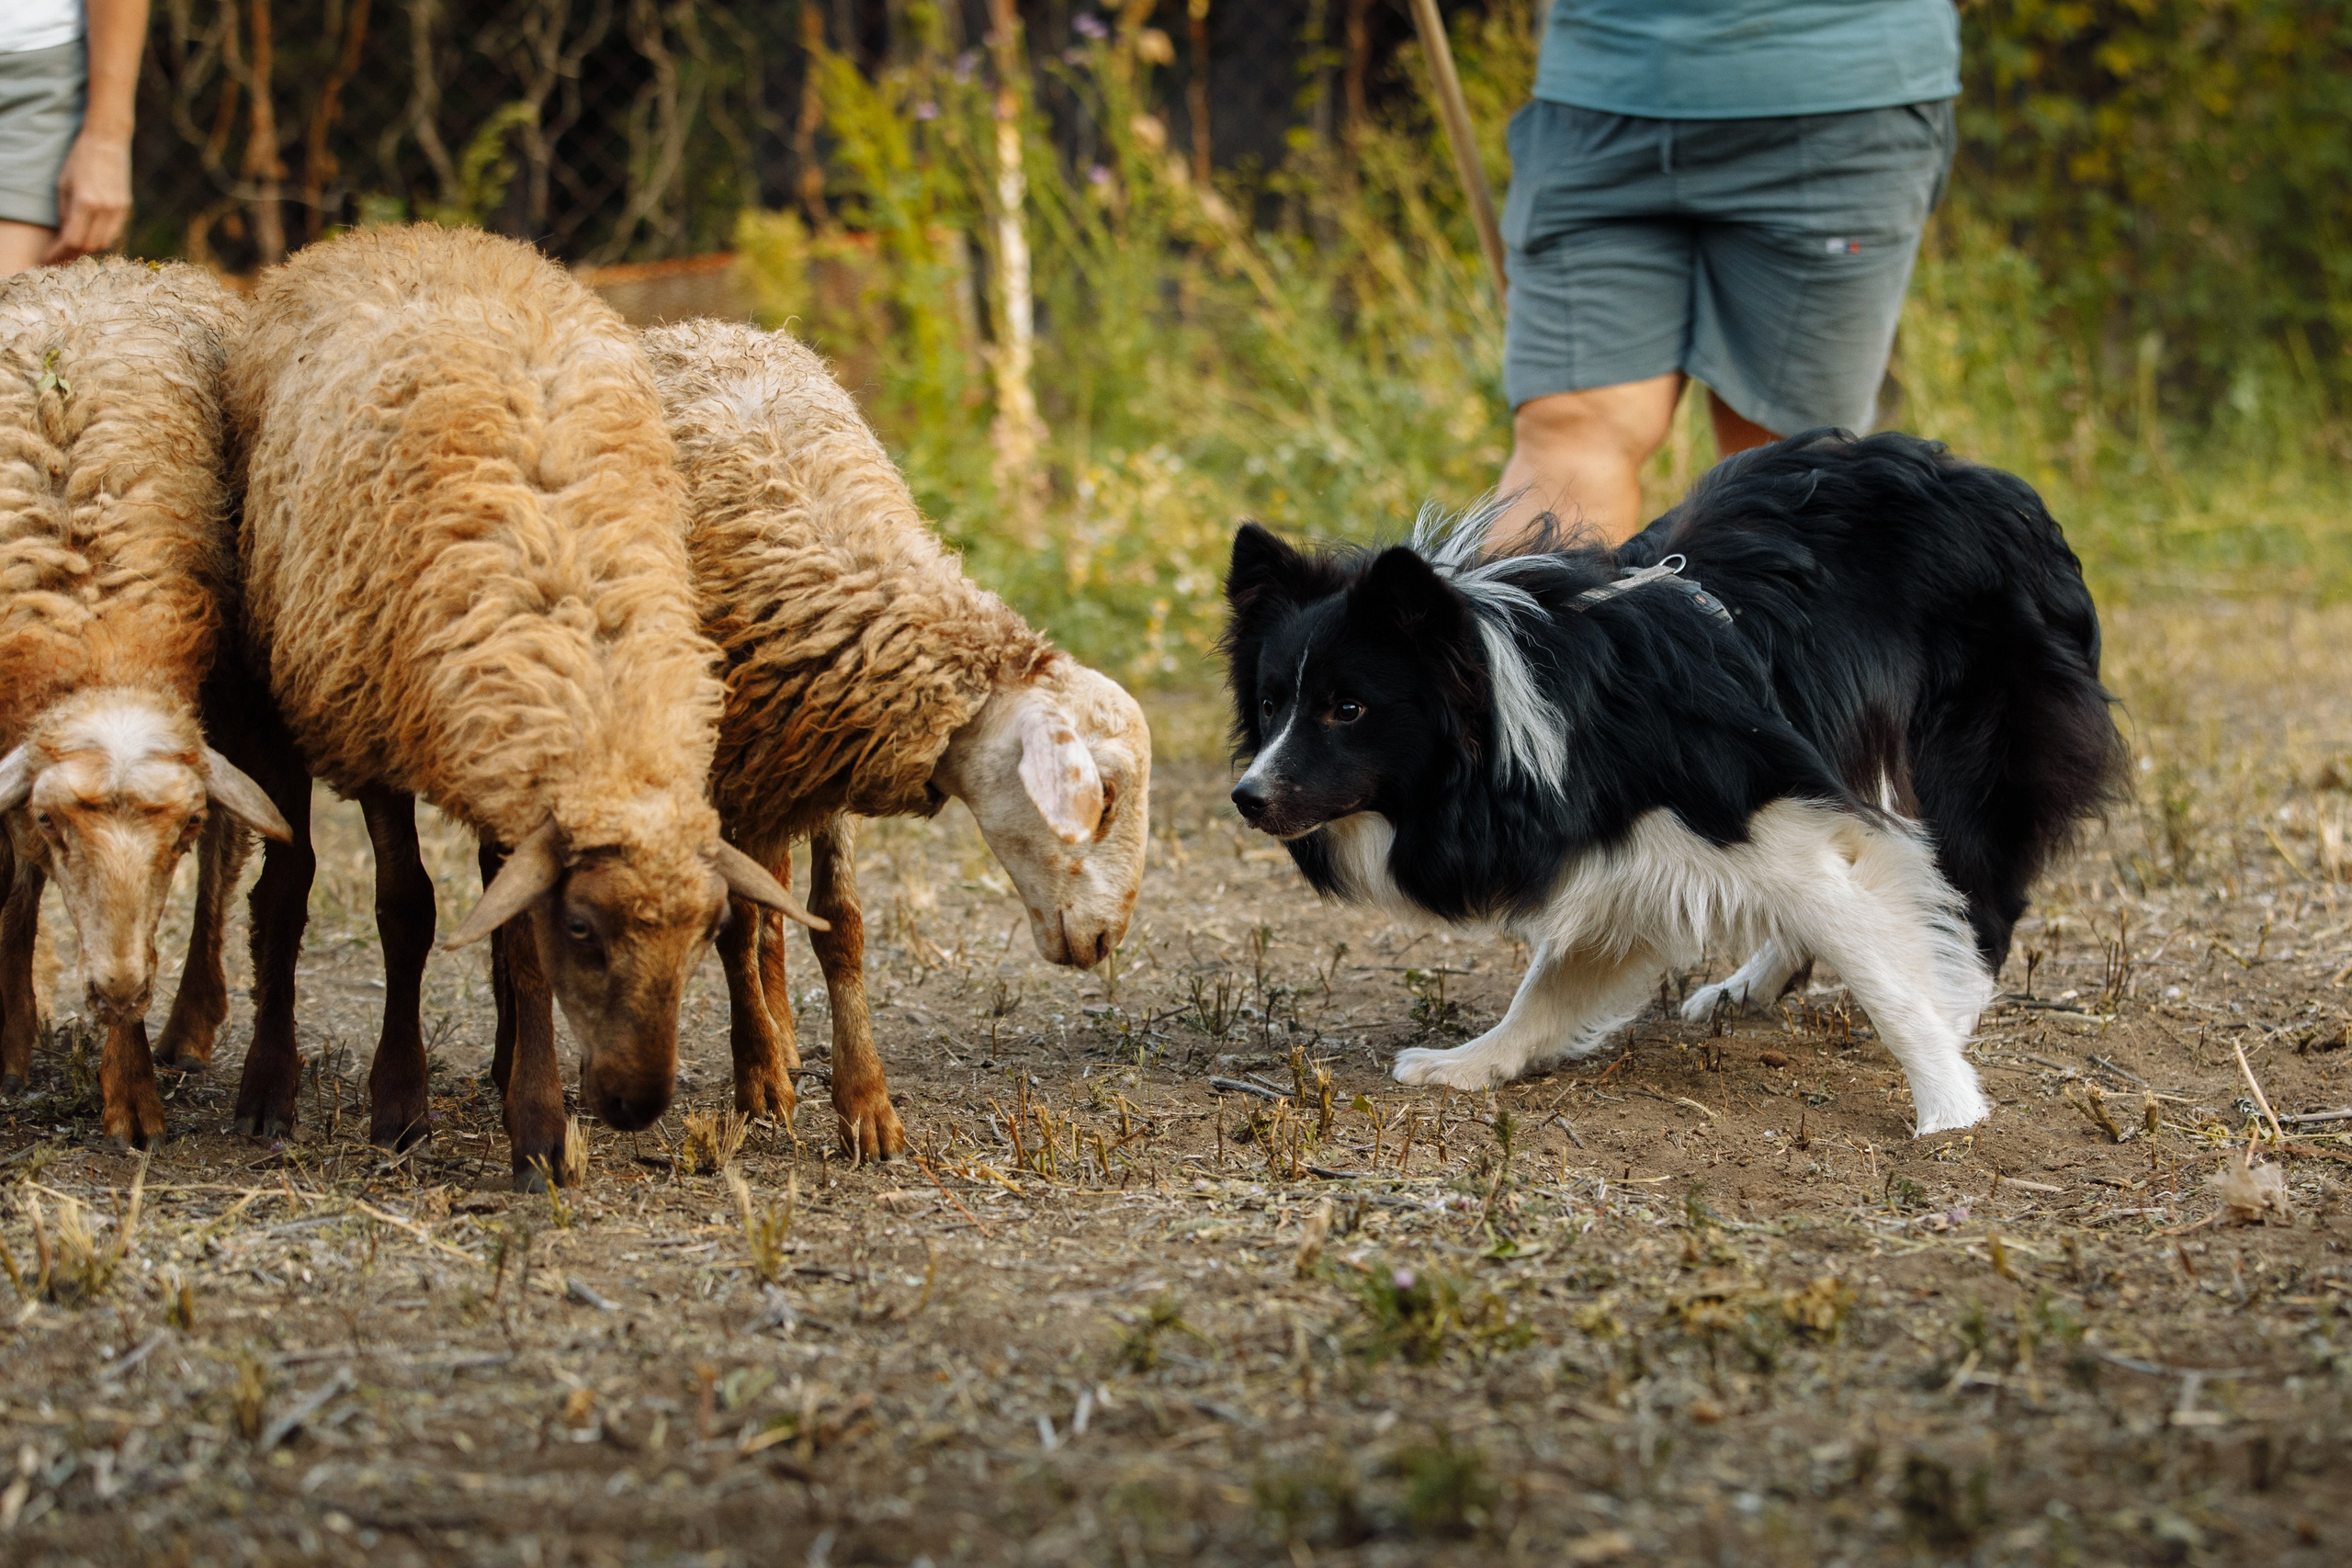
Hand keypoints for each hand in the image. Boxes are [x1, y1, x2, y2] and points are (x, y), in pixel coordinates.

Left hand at [45, 133, 133, 262]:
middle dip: (73, 254)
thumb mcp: (63, 184)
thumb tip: (65, 236)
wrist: (108, 141)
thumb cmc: (79, 159)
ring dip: (88, 247)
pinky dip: (100, 237)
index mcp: (86, 202)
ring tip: (73, 247)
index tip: (49, 258)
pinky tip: (89, 234)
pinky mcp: (126, 207)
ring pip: (104, 242)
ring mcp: (118, 209)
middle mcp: (105, 209)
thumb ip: (65, 213)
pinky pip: (113, 232)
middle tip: (60, 257)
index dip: (59, 252)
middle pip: (90, 245)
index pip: (72, 239)